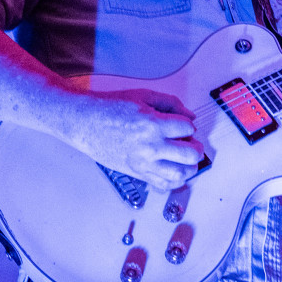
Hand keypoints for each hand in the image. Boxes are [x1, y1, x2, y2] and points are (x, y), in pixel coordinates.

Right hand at [65, 88, 202, 191]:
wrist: (85, 122)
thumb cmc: (110, 107)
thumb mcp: (143, 96)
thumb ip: (170, 104)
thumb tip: (190, 117)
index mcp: (152, 124)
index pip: (188, 128)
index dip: (189, 125)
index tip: (182, 125)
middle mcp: (150, 146)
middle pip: (190, 154)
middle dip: (196, 148)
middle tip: (192, 144)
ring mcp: (143, 162)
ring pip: (180, 174)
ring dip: (189, 167)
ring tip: (185, 159)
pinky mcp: (136, 172)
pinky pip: (163, 185)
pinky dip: (175, 181)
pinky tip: (174, 170)